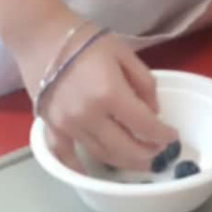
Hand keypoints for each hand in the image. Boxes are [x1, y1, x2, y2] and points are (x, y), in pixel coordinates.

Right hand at [20, 15, 175, 170]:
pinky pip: (65, 155)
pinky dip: (78, 168)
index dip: (163, 135)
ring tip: (139, 159)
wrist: (40, 35)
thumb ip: (144, 83)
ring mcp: (67, 124)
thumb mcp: (124, 53)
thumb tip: (153, 111)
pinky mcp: (51, 126)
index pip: (145, 126)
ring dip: (124, 161)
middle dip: (148, 153)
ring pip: (101, 154)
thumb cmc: (85, 39)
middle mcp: (89, 115)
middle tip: (159, 151)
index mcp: (110, 93)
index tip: (172, 136)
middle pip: (125, 148)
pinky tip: (90, 176)